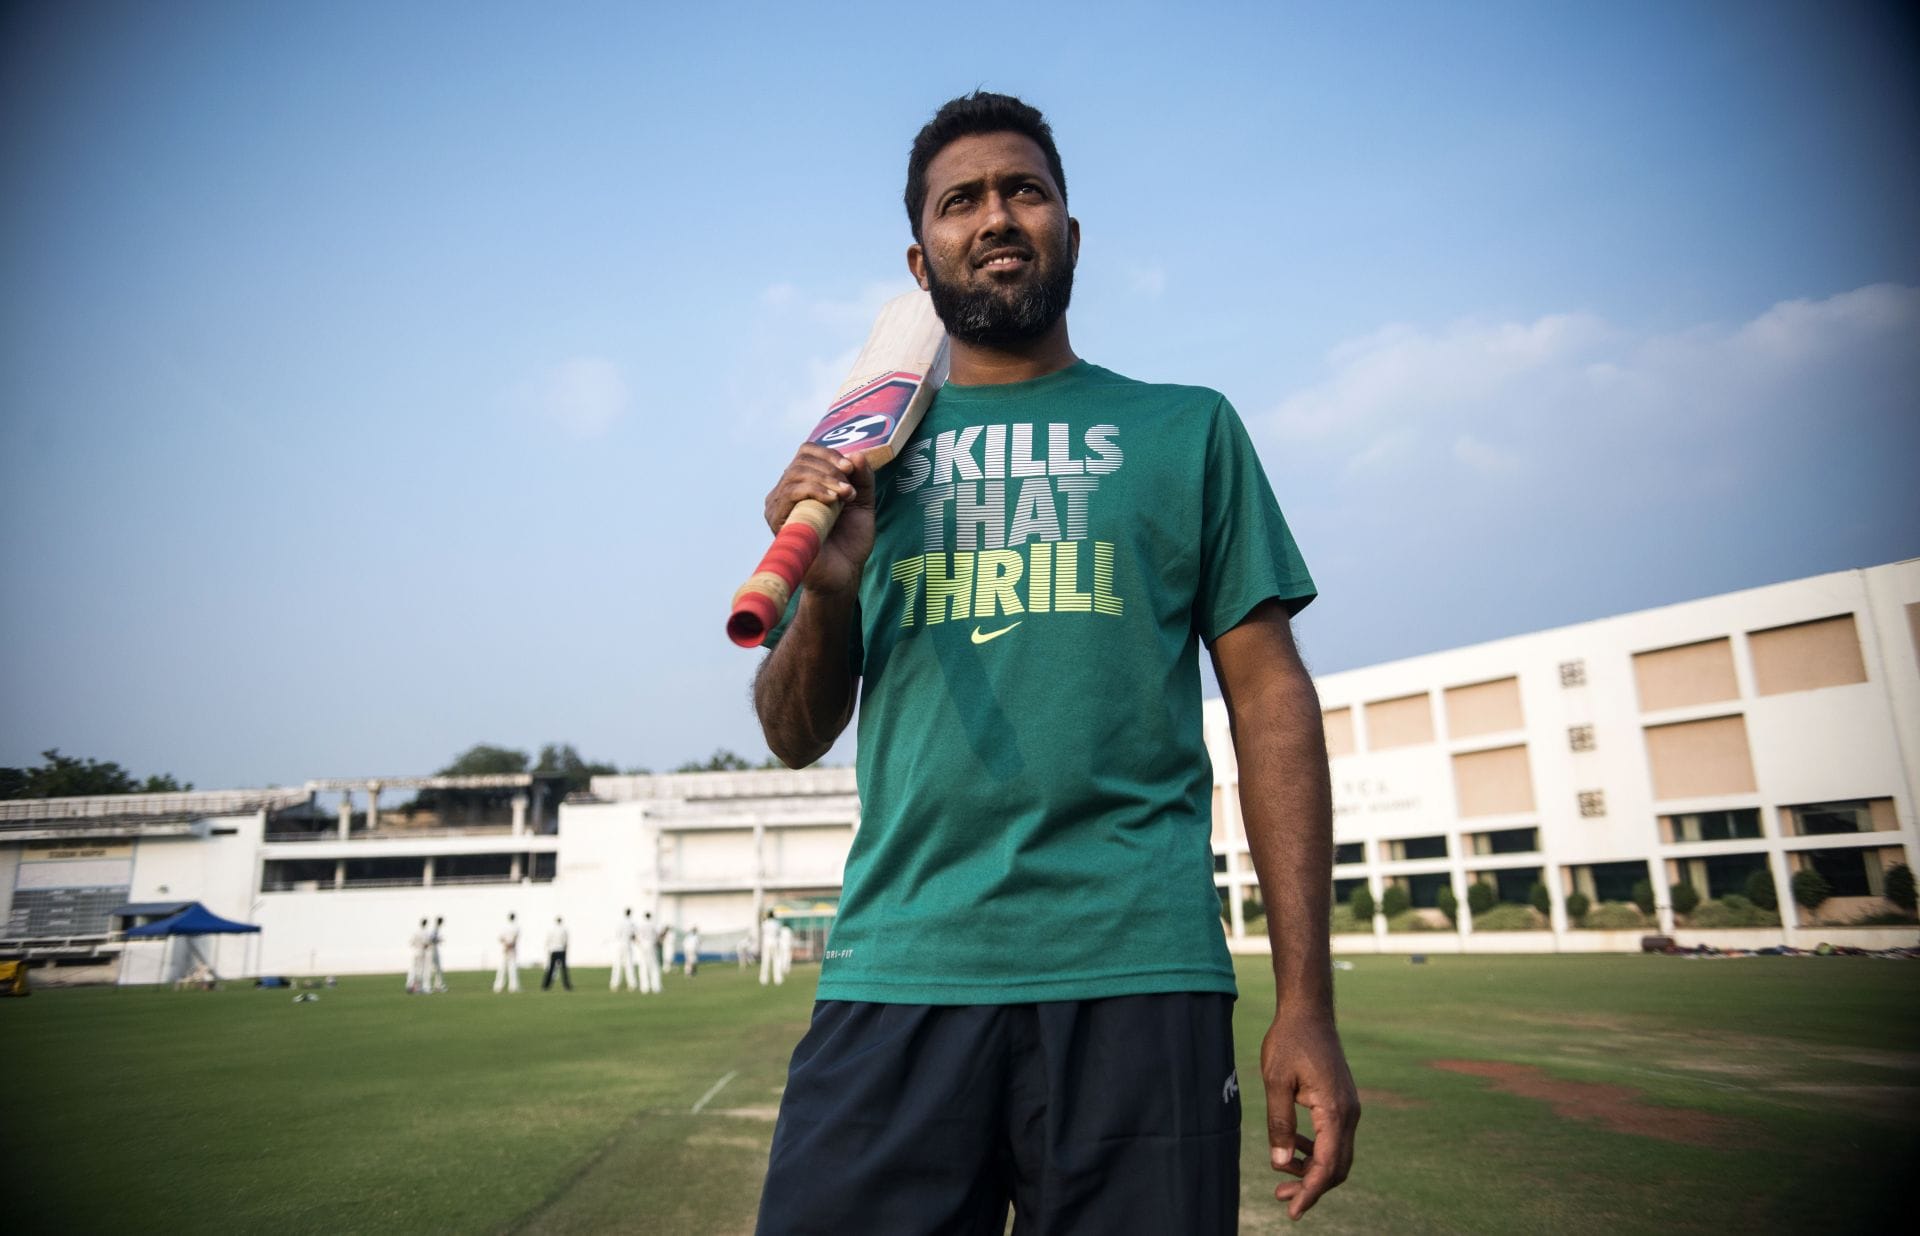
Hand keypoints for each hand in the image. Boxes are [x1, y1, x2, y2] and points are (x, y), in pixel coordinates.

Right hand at [762, 444, 876, 596]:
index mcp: (805, 483)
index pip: (807, 452)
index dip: (829, 453)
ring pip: (795, 474)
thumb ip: (863, 478)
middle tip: (850, 486)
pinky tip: (833, 501)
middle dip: (830, 468)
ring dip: (825, 479)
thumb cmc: (850, 540)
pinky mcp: (777, 522)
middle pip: (801, 460)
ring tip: (846, 495)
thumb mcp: (863, 503)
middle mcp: (787, 492)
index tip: (851, 467)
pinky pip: (789, 495)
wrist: (844, 573)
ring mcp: (779, 506)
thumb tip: (857, 453)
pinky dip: (814, 491)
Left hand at [1261, 1008, 1359, 1219]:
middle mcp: (1349, 1114)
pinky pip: (1334, 1138)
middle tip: (1281, 1197)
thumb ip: (1279, 1123)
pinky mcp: (1342, 1103)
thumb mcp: (1275, 1081)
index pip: (1327, 1165)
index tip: (1293, 1212)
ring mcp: (1349, 1108)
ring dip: (1313, 1170)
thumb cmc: (1289, 1041)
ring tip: (1281, 1178)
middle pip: (1337, 1167)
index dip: (1311, 1192)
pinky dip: (1316, 1151)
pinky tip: (1294, 1150)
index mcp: (1335, 1111)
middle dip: (1311, 1187)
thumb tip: (1281, 1163)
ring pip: (1337, 1154)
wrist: (1308, 1012)